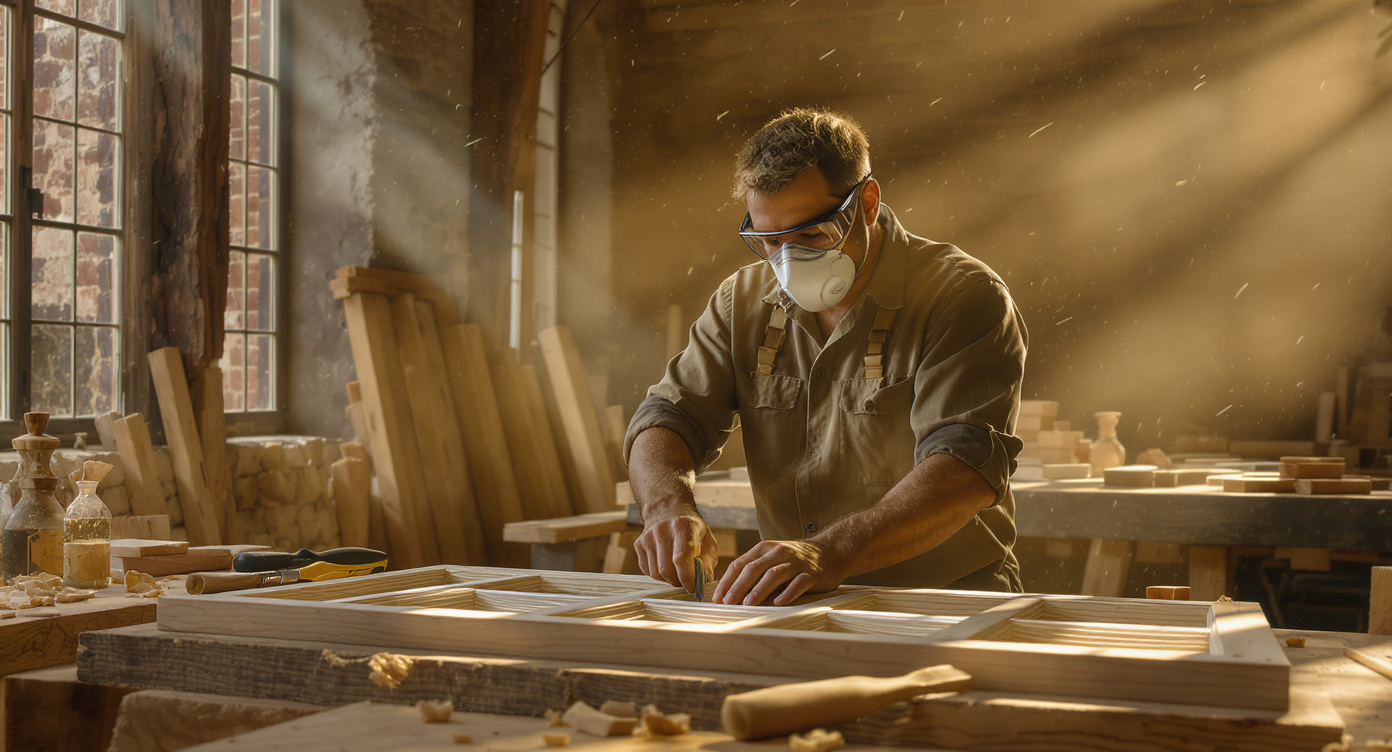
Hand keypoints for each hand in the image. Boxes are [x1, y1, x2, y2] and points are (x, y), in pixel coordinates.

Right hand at [634, 509, 717, 592]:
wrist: (668, 510)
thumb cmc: (691, 528)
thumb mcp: (707, 539)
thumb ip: (708, 560)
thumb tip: (705, 580)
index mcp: (683, 526)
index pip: (681, 559)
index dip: (687, 578)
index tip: (693, 587)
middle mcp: (662, 530)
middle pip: (666, 569)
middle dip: (678, 582)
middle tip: (686, 584)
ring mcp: (648, 537)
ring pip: (655, 573)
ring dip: (668, 581)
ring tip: (677, 576)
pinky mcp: (639, 544)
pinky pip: (647, 570)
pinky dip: (658, 576)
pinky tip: (667, 569)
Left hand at [713, 539, 845, 605]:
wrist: (831, 551)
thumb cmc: (796, 559)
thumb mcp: (773, 558)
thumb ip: (755, 569)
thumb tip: (729, 591)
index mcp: (765, 549)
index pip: (741, 564)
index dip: (728, 581)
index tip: (719, 598)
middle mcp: (779, 553)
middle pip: (754, 569)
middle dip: (739, 586)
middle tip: (728, 603)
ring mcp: (796, 562)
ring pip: (774, 574)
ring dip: (759, 590)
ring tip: (748, 604)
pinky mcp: (812, 573)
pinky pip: (799, 582)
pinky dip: (788, 592)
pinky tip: (779, 602)